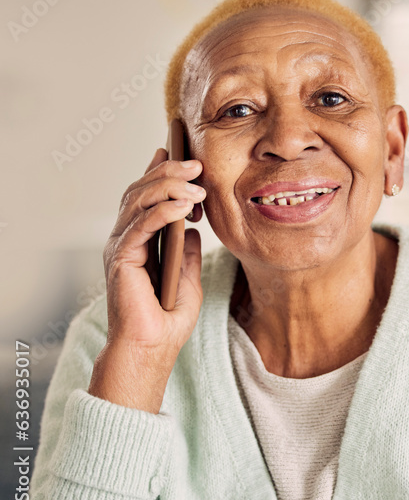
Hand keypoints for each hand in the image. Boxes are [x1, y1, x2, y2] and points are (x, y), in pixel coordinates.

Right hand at [89, 148, 204, 413]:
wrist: (153, 347)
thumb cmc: (168, 319)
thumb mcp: (188, 277)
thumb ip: (186, 251)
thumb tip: (191, 227)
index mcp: (139, 240)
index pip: (146, 196)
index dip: (159, 171)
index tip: (180, 152)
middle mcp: (125, 239)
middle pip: (141, 191)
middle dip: (169, 172)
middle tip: (196, 163)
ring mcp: (121, 247)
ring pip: (139, 202)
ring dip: (169, 186)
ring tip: (196, 181)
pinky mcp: (122, 259)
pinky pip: (142, 225)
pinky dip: (163, 211)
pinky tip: (184, 205)